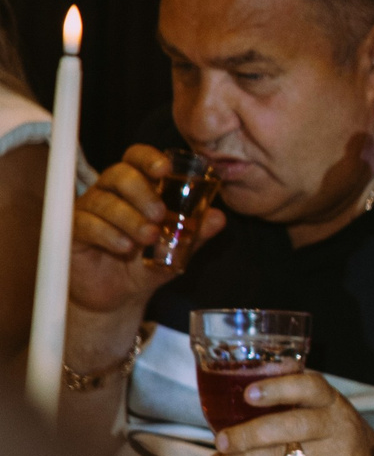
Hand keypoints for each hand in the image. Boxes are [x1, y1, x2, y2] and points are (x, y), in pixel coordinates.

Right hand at [68, 145, 226, 321]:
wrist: (119, 297)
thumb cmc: (146, 265)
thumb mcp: (176, 251)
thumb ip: (196, 234)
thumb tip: (218, 217)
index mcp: (137, 188)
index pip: (137, 158)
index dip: (148, 158)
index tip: (164, 169)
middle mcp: (110, 193)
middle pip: (119, 174)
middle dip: (142, 192)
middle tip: (159, 214)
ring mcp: (89, 210)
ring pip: (103, 201)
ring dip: (129, 218)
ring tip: (148, 237)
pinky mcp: (72, 231)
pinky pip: (86, 224)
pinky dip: (108, 234)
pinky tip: (125, 247)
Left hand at [207, 371, 373, 455]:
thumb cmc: (337, 439)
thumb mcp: (325, 410)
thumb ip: (294, 394)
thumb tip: (255, 378)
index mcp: (332, 403)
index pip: (309, 387)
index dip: (278, 388)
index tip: (249, 394)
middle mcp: (338, 427)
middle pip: (289, 426)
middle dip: (248, 434)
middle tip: (221, 440)